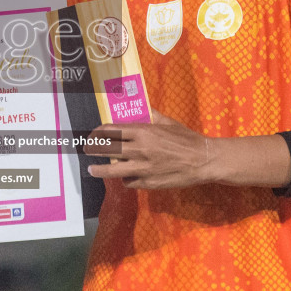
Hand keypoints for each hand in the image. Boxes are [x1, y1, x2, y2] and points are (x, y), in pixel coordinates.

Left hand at [87, 110, 215, 189]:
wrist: (203, 160)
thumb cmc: (187, 139)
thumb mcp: (168, 122)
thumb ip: (151, 115)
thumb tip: (141, 107)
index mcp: (143, 132)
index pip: (112, 130)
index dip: (99, 132)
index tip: (94, 133)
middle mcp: (139, 149)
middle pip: (107, 149)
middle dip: (94, 149)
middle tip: (87, 149)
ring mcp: (143, 168)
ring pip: (113, 170)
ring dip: (100, 170)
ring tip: (91, 169)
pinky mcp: (148, 183)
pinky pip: (129, 182)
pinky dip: (126, 179)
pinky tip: (126, 176)